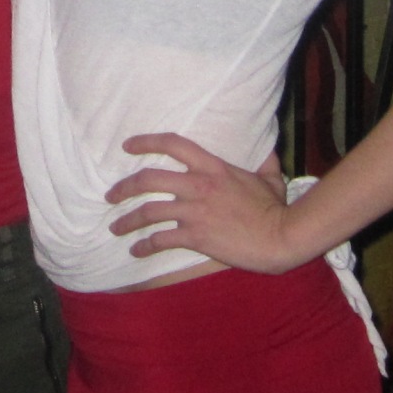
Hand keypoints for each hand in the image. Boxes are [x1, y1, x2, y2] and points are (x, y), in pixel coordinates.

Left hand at [104, 134, 302, 273]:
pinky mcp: (196, 237)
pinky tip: (136, 251)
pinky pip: (161, 240)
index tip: (127, 146)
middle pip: (148, 179)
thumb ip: (263, 162)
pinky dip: (144, 246)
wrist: (281, 237)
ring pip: (148, 211)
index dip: (146, 142)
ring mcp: (195, 211)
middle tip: (111, 195)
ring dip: (127, 220)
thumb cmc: (277, 208)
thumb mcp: (270, 177)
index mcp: (213, 167)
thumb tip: (267, 150)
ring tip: (115, 227)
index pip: (173, 145)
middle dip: (124, 186)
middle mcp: (198, 185)